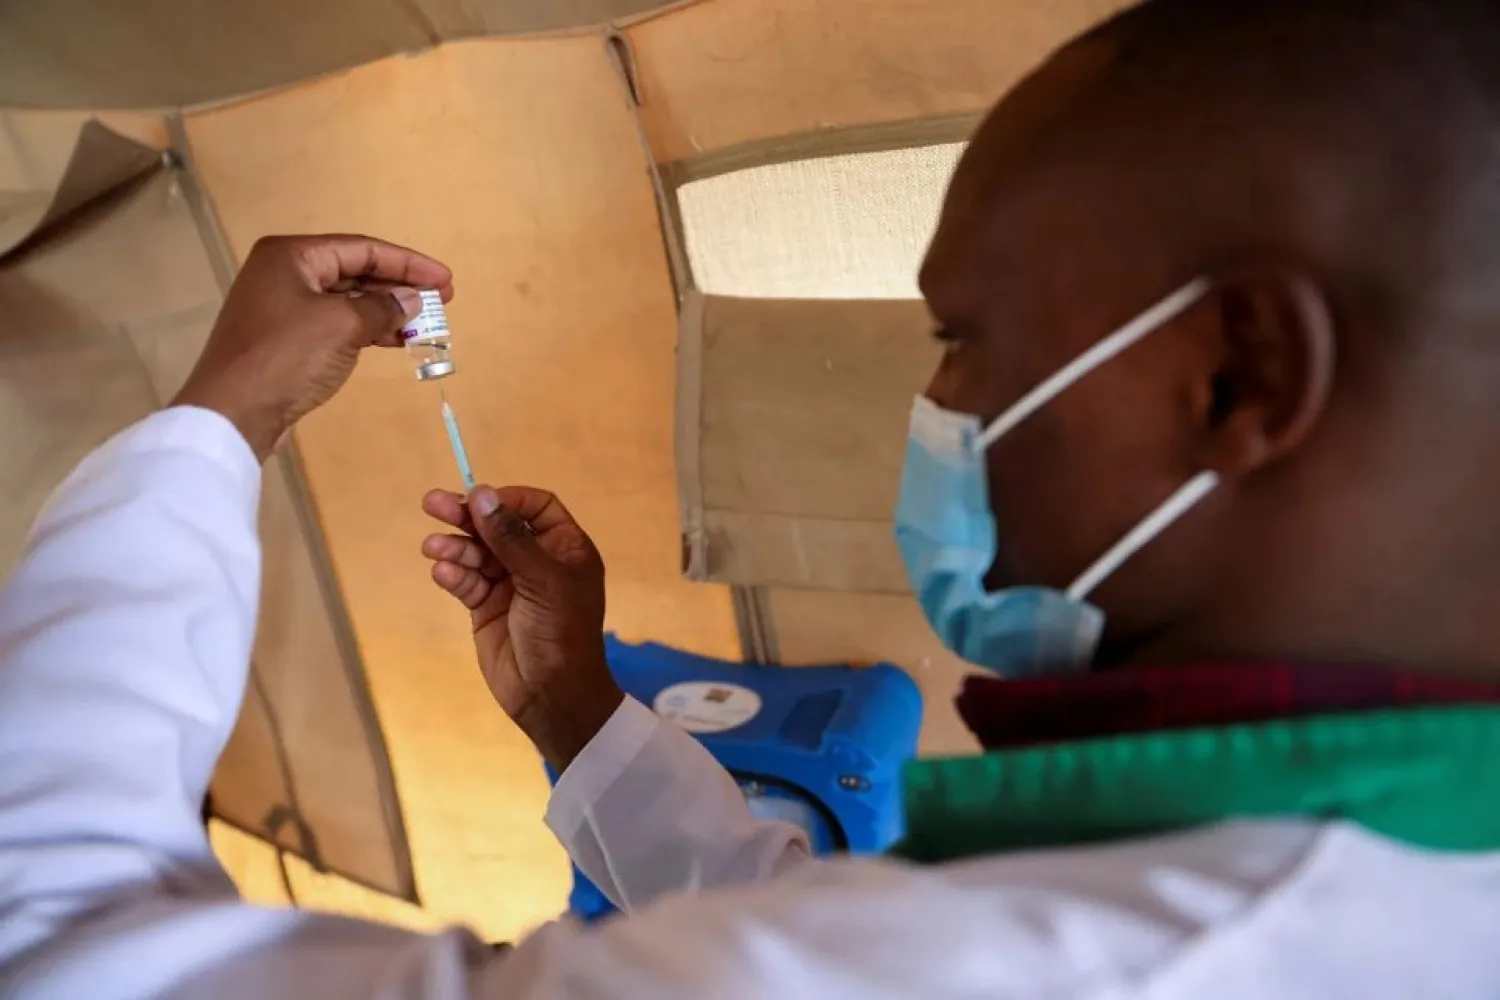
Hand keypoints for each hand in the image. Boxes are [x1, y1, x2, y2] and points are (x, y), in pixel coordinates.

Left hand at [173, 234, 453, 460]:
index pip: (362, 249)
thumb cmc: (287, 357)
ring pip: (345, 300)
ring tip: (423, 324)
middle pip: (353, 272)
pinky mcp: (284, 339)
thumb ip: (383, 308)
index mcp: (292, 256)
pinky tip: (392, 341)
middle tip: (440, 301)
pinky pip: (334, 324)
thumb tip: (412, 300)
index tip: (445, 281)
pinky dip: (365, 331)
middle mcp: (284, 274)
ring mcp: (281, 307)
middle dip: (398, 287)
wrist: (233, 412)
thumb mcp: (342, 326)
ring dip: (385, 311)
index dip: (408, 264)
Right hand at [421, 484, 623, 770]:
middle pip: (499, 526)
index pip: (536, 508)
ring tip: (432, 547)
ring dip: (455, 547)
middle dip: (466, 516)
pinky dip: (454, 574)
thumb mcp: (542, 580)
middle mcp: (538, 562)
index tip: (478, 498)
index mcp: (566, 548)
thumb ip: (511, 538)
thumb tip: (482, 494)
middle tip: (431, 504)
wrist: (552, 695)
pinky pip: (467, 581)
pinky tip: (443, 573)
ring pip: (478, 553)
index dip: (507, 500)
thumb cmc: (561, 632)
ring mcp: (511, 585)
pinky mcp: (487, 607)